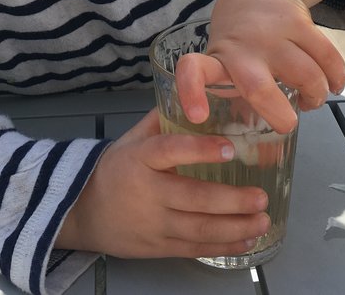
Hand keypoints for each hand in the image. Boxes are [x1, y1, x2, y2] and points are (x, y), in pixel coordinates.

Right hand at [55, 110, 269, 257]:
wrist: (83, 210)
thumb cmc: (116, 169)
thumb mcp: (131, 139)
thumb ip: (161, 121)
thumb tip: (193, 96)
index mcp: (140, 158)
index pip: (171, 151)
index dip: (201, 150)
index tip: (231, 149)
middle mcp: (148, 192)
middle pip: (194, 198)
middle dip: (233, 200)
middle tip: (261, 196)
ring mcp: (153, 223)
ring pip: (200, 229)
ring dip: (236, 227)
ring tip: (262, 219)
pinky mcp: (158, 247)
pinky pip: (195, 249)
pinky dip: (223, 246)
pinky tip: (246, 240)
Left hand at [175, 0, 344, 132]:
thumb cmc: (240, 39)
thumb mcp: (229, 64)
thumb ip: (240, 104)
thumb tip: (265, 159)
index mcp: (219, 60)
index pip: (194, 71)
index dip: (191, 92)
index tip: (198, 116)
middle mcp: (242, 47)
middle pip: (258, 88)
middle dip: (279, 115)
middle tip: (288, 124)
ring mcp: (270, 33)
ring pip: (306, 76)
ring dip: (316, 95)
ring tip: (311, 99)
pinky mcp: (298, 22)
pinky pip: (328, 59)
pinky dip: (336, 78)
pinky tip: (332, 84)